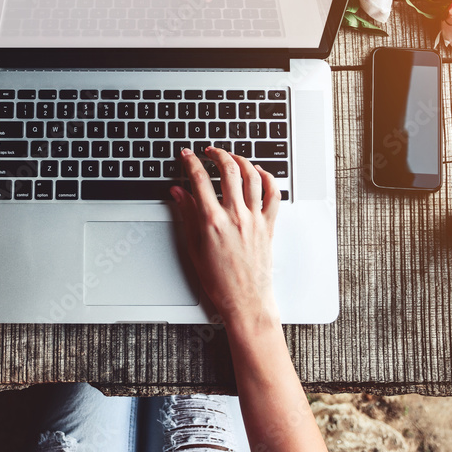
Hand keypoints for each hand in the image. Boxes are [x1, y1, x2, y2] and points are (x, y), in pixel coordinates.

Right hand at [171, 147, 281, 331]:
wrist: (245, 300)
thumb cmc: (219, 280)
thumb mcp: (194, 247)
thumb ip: (187, 215)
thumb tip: (178, 193)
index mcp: (212, 222)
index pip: (200, 180)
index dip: (191, 162)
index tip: (187, 155)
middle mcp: (235, 217)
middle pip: (228, 171)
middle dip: (217, 154)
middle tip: (210, 151)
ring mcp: (255, 219)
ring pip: (252, 177)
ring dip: (241, 161)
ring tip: (232, 157)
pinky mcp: (269, 225)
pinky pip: (273, 194)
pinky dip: (268, 178)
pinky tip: (259, 173)